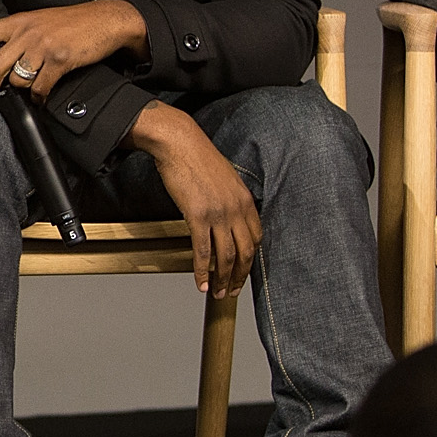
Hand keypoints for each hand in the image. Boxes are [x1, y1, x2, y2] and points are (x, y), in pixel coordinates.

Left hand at [0, 1, 145, 101]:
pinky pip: (39, 87)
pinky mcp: (59, 60)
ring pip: (17, 79)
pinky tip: (40, 99)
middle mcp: (27, 32)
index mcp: (19, 21)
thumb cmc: (74, 22)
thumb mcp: (40, 20)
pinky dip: (38, 98)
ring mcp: (43, 46)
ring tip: (25, 94)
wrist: (105, 20)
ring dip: (19, 91)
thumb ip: (20, 35)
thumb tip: (2, 57)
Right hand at [131, 102, 260, 297]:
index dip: (251, 259)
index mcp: (245, 200)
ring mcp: (218, 213)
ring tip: (217, 292)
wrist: (180, 143)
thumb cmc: (197, 157)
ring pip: (226, 256)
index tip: (243, 271)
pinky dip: (202, 270)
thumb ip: (230, 199)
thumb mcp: (225, 178)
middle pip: (245, 252)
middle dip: (239, 276)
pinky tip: (201, 282)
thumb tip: (226, 217)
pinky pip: (202, 251)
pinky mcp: (197, 216)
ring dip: (222, 279)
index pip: (256, 238)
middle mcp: (236, 209)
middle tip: (232, 291)